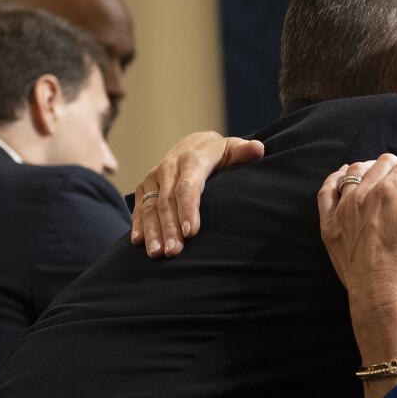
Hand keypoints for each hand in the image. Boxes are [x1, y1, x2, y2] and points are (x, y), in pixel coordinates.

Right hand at [130, 131, 264, 256]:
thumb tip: (258, 149)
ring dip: (152, 231)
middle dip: (169, 228)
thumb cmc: (218, 154)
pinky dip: (138, 224)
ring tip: (157, 253)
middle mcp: (169, 167)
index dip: (188, 209)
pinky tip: (138, 242)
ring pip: (150, 206)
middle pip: (166, 201)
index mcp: (192, 159)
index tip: (190, 232)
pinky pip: (139, 207)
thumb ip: (244, 151)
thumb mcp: (232, 149)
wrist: (192, 144)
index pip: (188, 187)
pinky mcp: (144, 186)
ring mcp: (154, 177)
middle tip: (173, 252)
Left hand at [316, 154, 396, 308]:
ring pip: (355, 171)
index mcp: (390, 190)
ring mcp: (343, 207)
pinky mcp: (330, 222)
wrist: (379, 290)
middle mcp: (364, 192)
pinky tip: (344, 177)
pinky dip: (336, 179)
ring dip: (370, 168)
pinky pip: (327, 190)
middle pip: (382, 163)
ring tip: (380, 177)